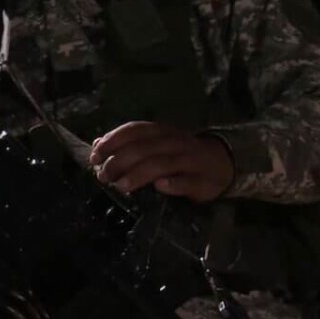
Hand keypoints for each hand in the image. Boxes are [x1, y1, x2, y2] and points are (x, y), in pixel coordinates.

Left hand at [88, 121, 235, 201]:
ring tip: (121, 186)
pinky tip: (159, 188)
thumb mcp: (155, 145)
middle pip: (143, 148)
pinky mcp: (203, 180)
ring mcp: (190, 160)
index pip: (135, 131)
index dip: (113, 141)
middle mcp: (175, 142)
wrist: (224, 162)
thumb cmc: (181, 155)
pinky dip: (173, 184)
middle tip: (103, 176)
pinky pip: (187, 181)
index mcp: (162, 132)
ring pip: (162, 164)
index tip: (95, 156)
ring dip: (138, 174)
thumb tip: (97, 144)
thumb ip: (128, 144)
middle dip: (119, 162)